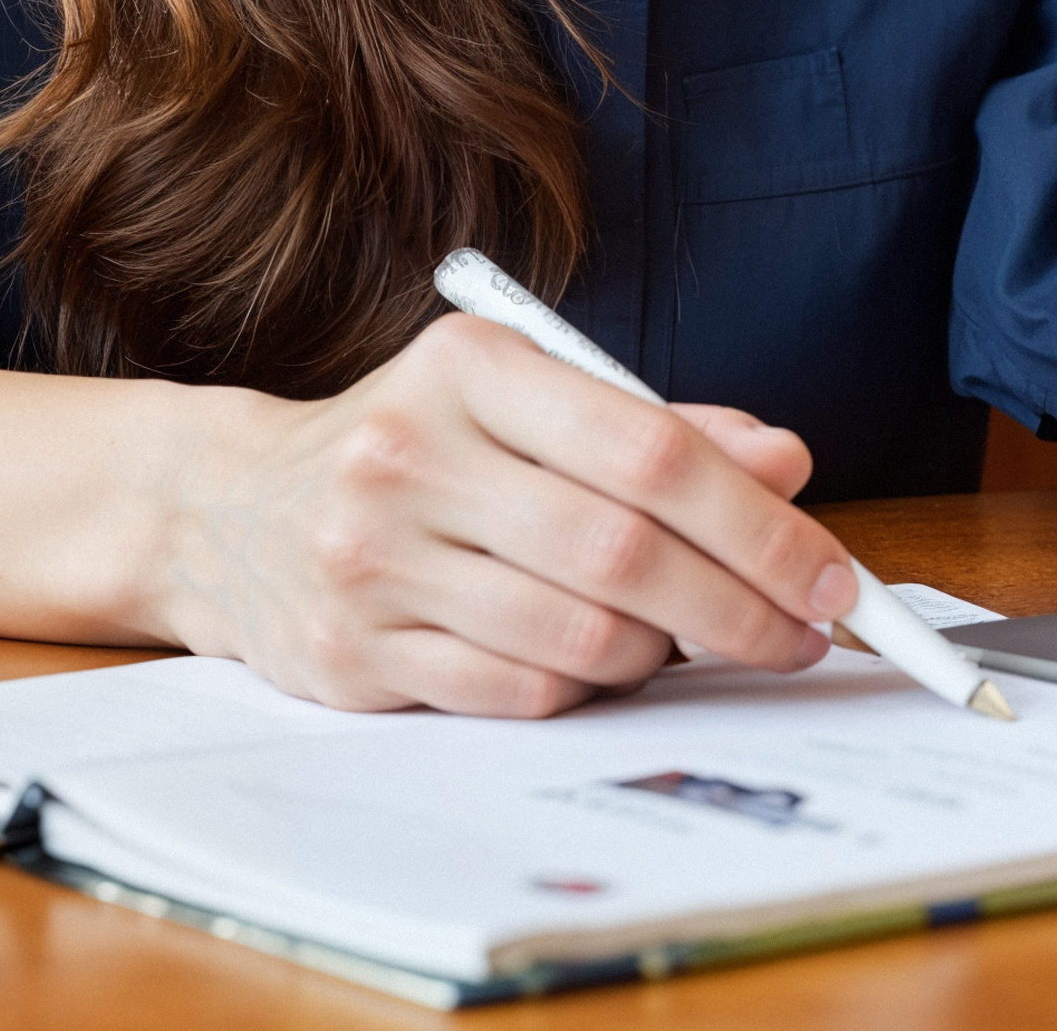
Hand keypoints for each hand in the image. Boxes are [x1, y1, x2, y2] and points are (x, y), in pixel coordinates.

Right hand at [142, 310, 856, 714]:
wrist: (226, 509)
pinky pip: (518, 689)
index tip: (830, 576)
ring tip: (689, 638)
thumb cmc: (417, 446)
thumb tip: (787, 466)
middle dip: (740, 607)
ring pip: (578, 633)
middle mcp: (411, 456)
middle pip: (623, 553)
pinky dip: (585, 686)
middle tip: (804, 635)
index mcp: (471, 367)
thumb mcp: (526, 399)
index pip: (649, 448)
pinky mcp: (354, 654)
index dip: (759, 523)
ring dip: (664, 651)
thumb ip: (660, 427)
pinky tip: (600, 660)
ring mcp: (374, 561)